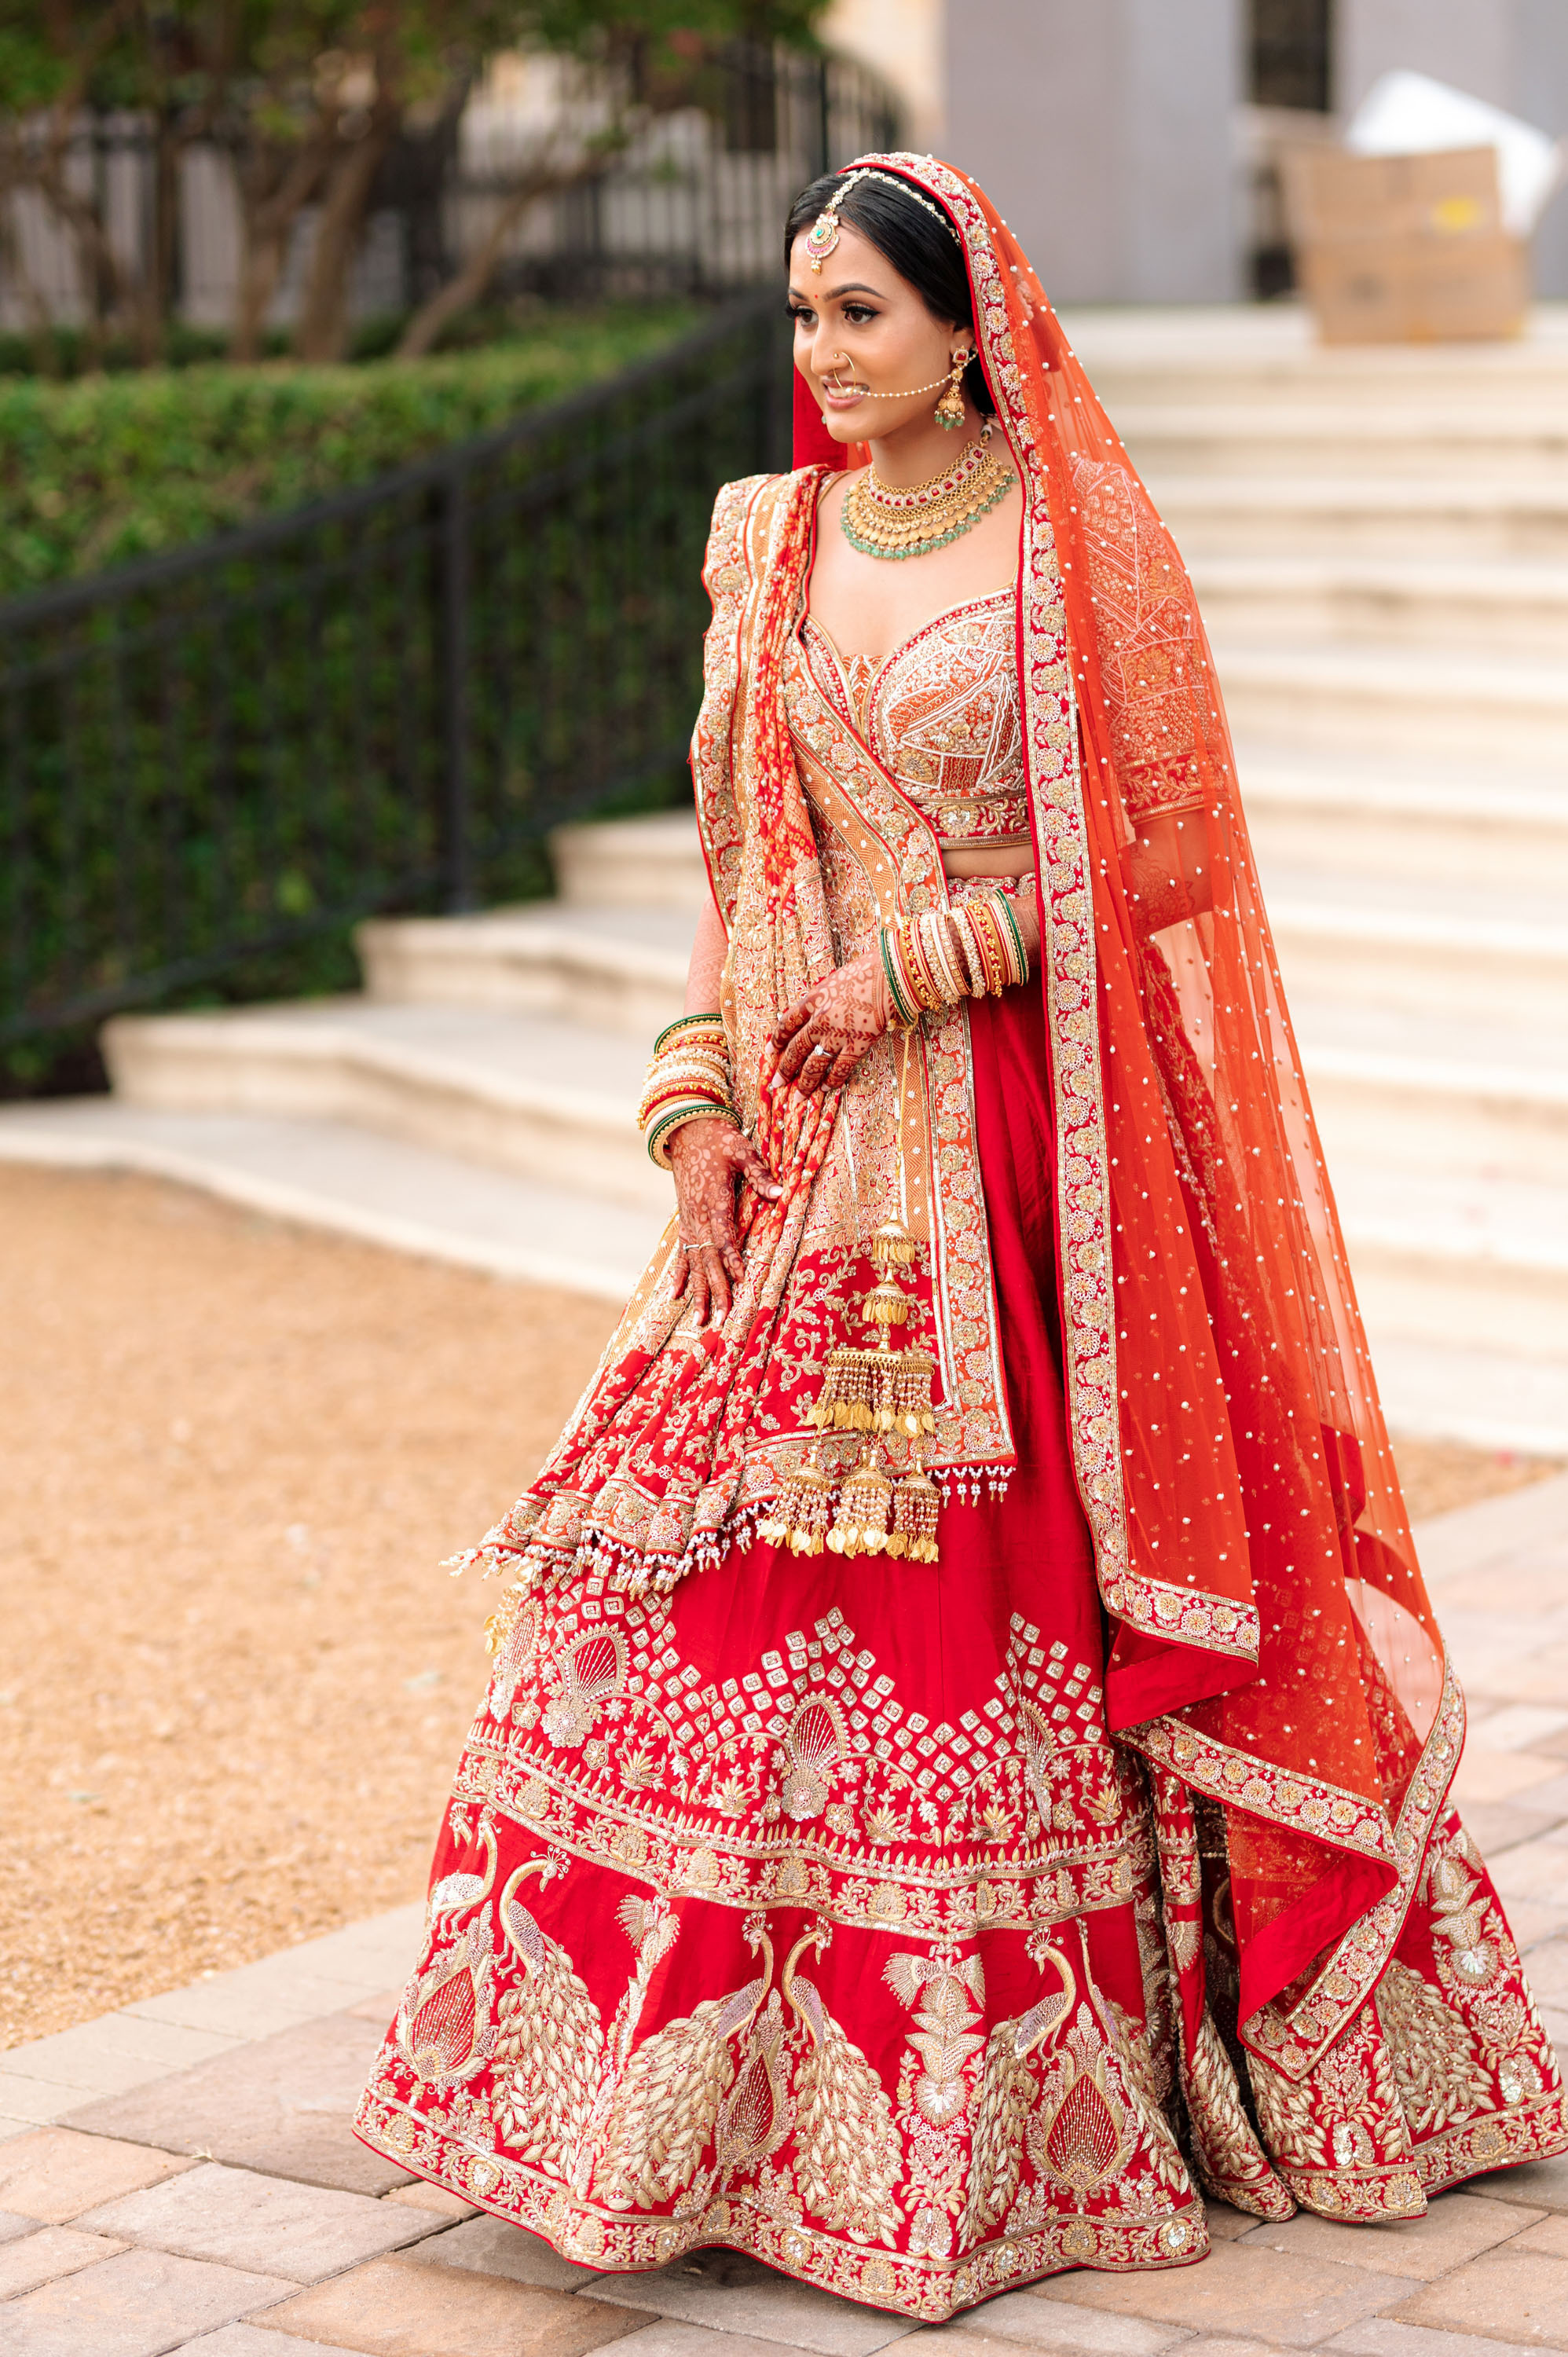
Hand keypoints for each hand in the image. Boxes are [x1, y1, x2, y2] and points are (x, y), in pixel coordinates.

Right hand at [668, 1117, 779, 1326]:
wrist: (686, 1128)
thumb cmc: (719, 1139)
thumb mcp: (743, 1150)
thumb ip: (759, 1174)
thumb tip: (780, 1193)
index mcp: (714, 1199)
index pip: (724, 1237)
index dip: (732, 1260)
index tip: (740, 1282)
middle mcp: (698, 1216)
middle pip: (708, 1259)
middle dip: (715, 1290)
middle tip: (721, 1319)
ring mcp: (689, 1220)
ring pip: (694, 1263)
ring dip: (698, 1292)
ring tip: (700, 1321)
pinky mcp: (685, 1220)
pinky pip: (681, 1253)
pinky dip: (679, 1275)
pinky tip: (676, 1296)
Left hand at [774, 946, 890, 1094]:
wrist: (891, 975)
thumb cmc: (867, 970)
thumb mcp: (835, 981)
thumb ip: (823, 999)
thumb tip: (816, 1014)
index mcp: (813, 999)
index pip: (787, 1024)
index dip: (776, 1040)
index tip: (770, 1051)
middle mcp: (820, 1020)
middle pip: (796, 1049)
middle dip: (785, 1069)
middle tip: (776, 1083)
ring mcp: (837, 1035)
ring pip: (814, 1065)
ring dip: (805, 1083)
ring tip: (798, 1097)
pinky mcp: (857, 1045)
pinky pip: (840, 1069)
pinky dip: (832, 1081)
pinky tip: (825, 1089)